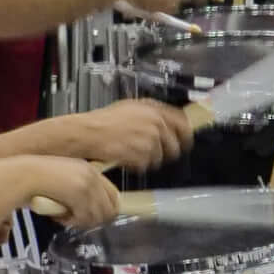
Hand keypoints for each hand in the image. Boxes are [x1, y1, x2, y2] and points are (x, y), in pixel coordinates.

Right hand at [9, 154, 120, 228]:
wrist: (21, 176)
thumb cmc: (36, 180)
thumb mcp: (64, 181)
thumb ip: (81, 191)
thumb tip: (95, 210)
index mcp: (90, 170)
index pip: (114, 195)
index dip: (106, 211)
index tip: (93, 217)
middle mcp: (92, 175)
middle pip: (111, 208)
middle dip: (95, 219)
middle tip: (76, 220)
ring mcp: (87, 183)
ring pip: (99, 216)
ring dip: (81, 221)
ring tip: (64, 217)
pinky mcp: (79, 193)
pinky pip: (85, 218)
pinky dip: (72, 222)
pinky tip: (59, 216)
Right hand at [67, 97, 200, 170]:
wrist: (87, 133)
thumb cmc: (103, 121)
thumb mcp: (131, 107)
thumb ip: (152, 114)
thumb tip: (169, 122)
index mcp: (154, 109)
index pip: (183, 123)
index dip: (186, 134)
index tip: (184, 141)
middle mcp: (155, 123)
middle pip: (176, 145)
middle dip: (167, 152)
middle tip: (154, 152)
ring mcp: (150, 140)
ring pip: (160, 158)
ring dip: (148, 159)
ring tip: (132, 151)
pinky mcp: (142, 155)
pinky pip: (146, 166)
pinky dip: (137, 165)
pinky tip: (126, 157)